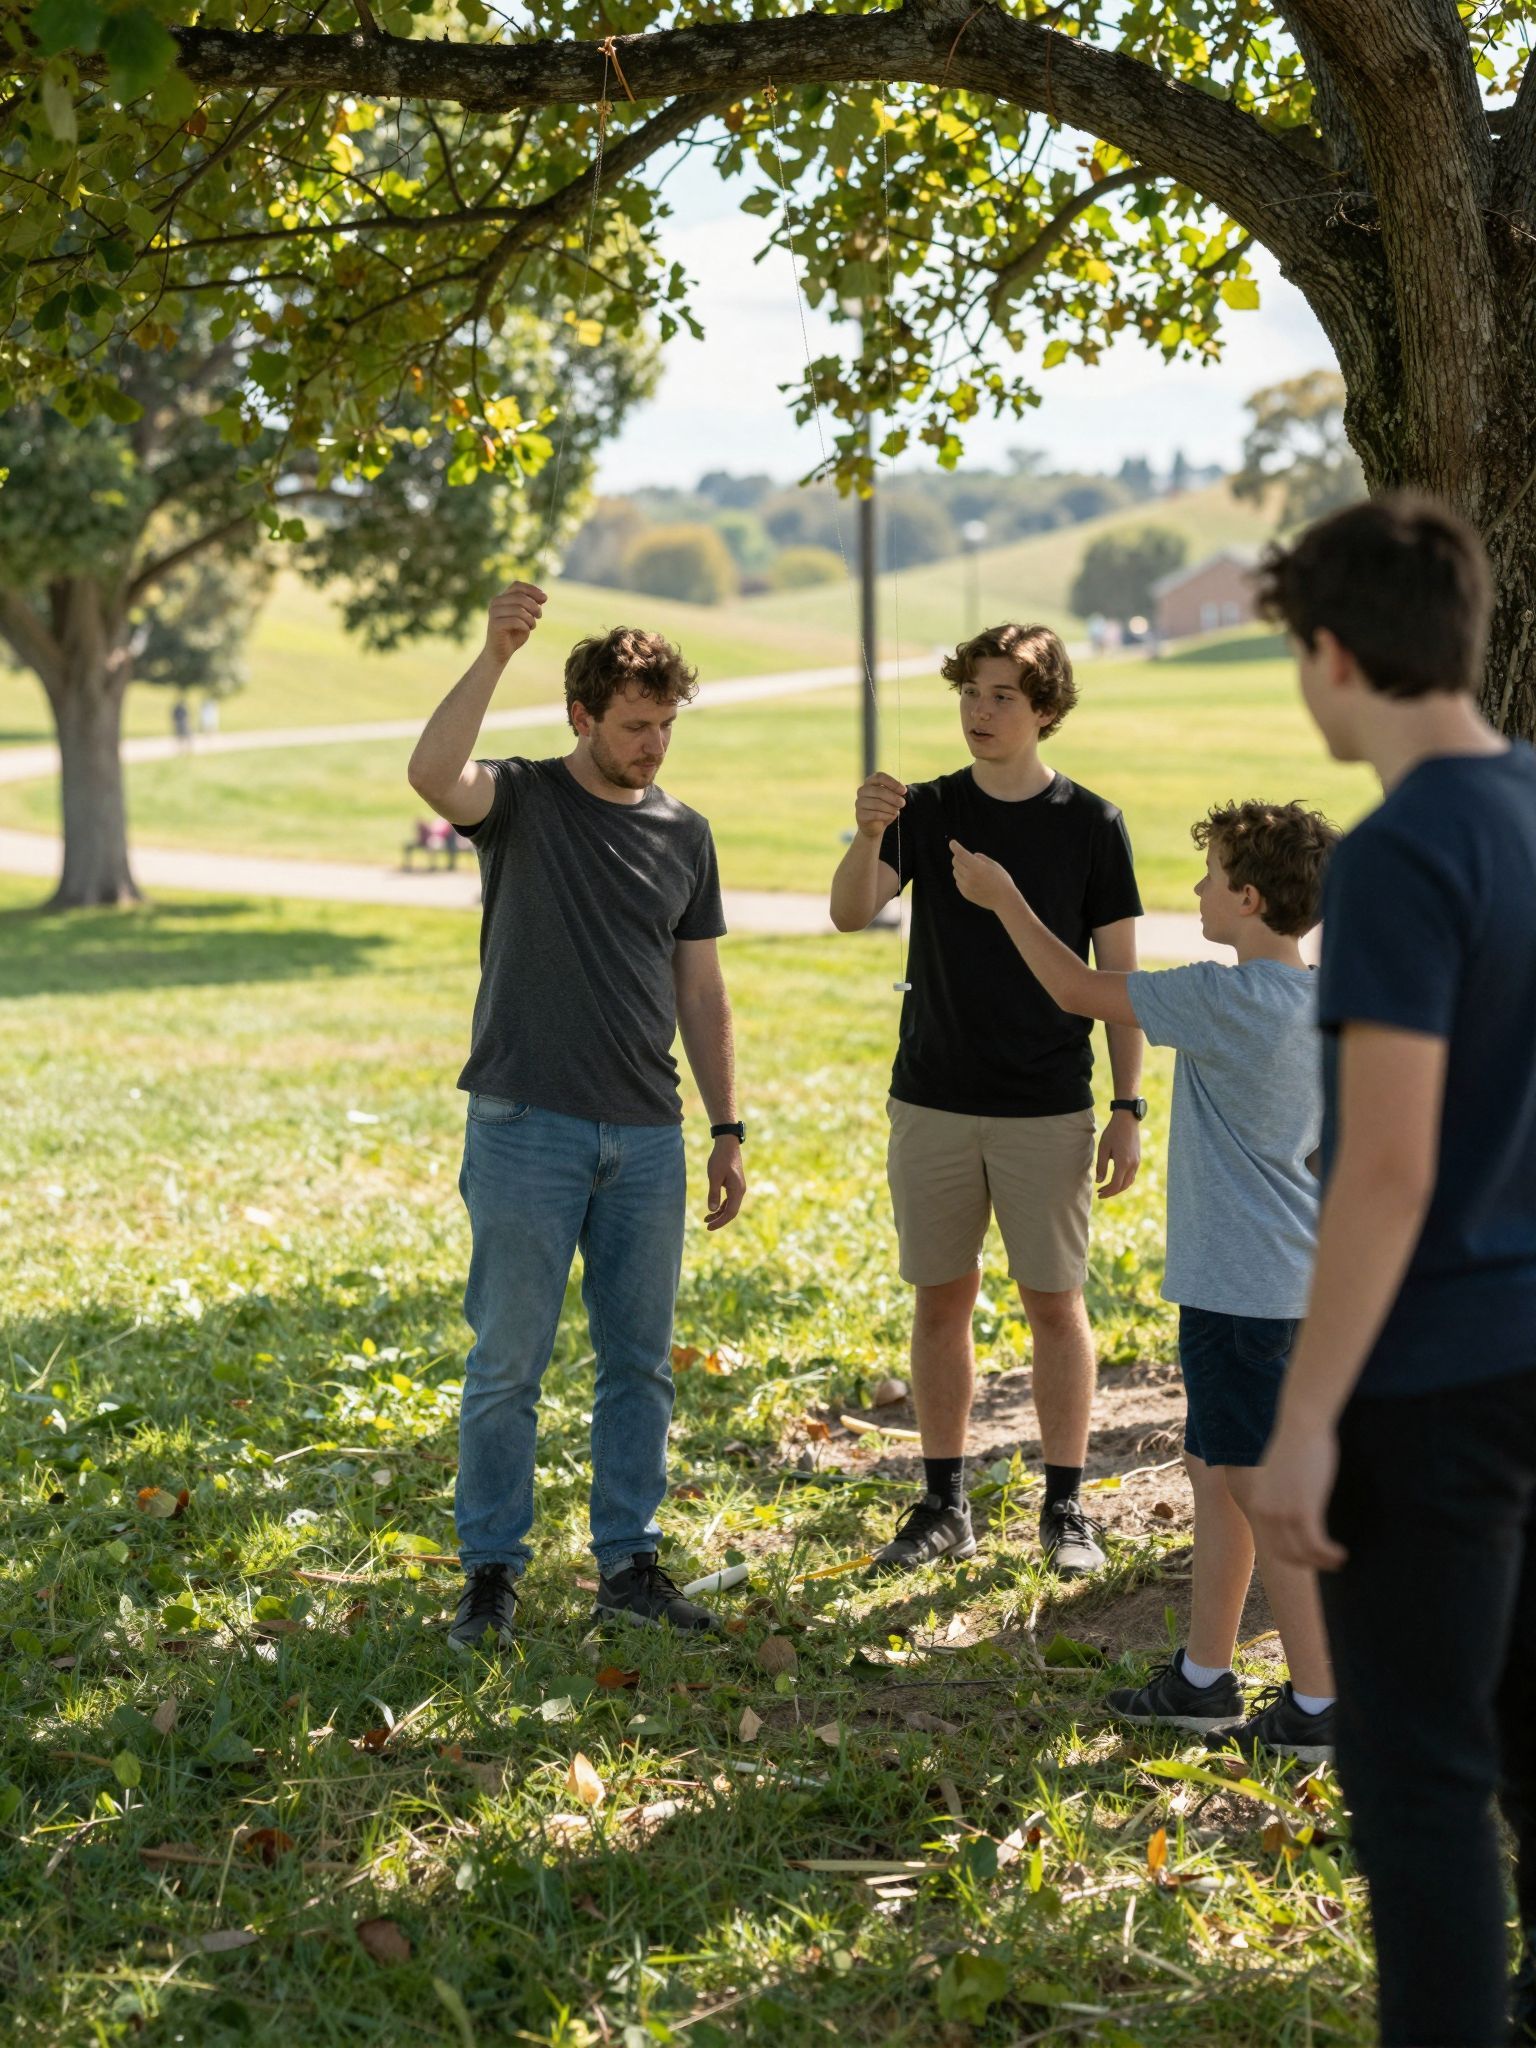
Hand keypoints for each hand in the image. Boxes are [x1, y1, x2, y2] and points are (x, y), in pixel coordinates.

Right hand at [484, 582, 546, 666]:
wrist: (500, 652)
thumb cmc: (514, 634)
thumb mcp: (526, 617)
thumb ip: (531, 606)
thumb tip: (543, 597)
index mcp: (501, 598)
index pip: (517, 586)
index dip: (532, 590)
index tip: (545, 599)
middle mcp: (495, 602)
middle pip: (520, 597)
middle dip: (534, 606)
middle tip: (540, 616)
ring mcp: (493, 613)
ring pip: (519, 609)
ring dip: (531, 618)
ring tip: (532, 625)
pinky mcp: (495, 624)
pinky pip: (516, 621)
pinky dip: (525, 626)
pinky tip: (526, 630)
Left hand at [704, 1138, 745, 1230]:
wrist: (727, 1144)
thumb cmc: (720, 1159)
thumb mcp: (714, 1177)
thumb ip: (713, 1194)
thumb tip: (711, 1210)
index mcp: (737, 1190)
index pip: (730, 1213)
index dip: (720, 1222)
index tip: (709, 1227)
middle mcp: (740, 1191)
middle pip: (731, 1211)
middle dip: (720, 1220)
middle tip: (707, 1226)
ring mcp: (738, 1188)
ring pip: (730, 1206)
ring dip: (719, 1213)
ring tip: (706, 1219)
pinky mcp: (734, 1184)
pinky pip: (729, 1200)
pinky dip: (721, 1206)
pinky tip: (713, 1209)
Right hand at [854, 771, 906, 840]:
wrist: (874, 826)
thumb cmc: (883, 809)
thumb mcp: (891, 798)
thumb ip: (894, 792)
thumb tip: (902, 791)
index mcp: (870, 782)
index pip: (880, 777)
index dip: (893, 783)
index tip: (903, 791)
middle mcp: (862, 790)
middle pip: (879, 790)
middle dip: (894, 797)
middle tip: (903, 803)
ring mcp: (859, 802)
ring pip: (877, 803)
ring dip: (891, 808)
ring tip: (896, 811)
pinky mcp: (860, 815)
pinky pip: (875, 814)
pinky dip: (886, 815)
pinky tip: (890, 816)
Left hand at [948, 839, 1020, 913]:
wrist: (1004, 900)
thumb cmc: (1002, 880)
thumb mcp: (994, 865)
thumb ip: (981, 858)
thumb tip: (971, 855)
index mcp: (977, 867)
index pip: (961, 854)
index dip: (955, 846)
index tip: (952, 842)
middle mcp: (969, 877)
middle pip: (955, 862)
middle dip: (958, 857)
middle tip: (965, 857)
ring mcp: (966, 886)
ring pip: (955, 872)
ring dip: (960, 868)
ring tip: (972, 870)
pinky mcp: (965, 893)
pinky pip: (958, 881)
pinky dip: (962, 878)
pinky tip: (973, 880)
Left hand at [1096, 1109, 1140, 1198]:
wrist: (1127, 1120)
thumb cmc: (1113, 1132)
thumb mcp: (1103, 1149)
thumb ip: (1101, 1166)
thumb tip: (1099, 1181)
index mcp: (1123, 1163)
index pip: (1115, 1185)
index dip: (1107, 1192)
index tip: (1098, 1194)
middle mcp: (1132, 1165)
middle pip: (1123, 1186)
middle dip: (1112, 1192)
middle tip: (1100, 1193)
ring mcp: (1137, 1162)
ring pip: (1129, 1182)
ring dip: (1118, 1187)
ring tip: (1106, 1187)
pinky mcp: (1138, 1159)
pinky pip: (1132, 1175)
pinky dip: (1124, 1180)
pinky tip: (1115, 1178)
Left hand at [1250, 1416, 1346, 1570]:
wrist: (1301, 1425)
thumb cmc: (1296, 1444)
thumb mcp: (1281, 1474)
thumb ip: (1281, 1493)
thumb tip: (1295, 1502)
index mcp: (1258, 1503)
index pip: (1272, 1544)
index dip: (1293, 1557)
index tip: (1312, 1558)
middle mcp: (1266, 1512)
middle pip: (1286, 1554)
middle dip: (1308, 1564)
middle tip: (1329, 1563)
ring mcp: (1282, 1513)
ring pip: (1303, 1553)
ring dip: (1323, 1562)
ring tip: (1339, 1560)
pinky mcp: (1302, 1510)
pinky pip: (1316, 1544)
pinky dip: (1329, 1554)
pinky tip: (1342, 1553)